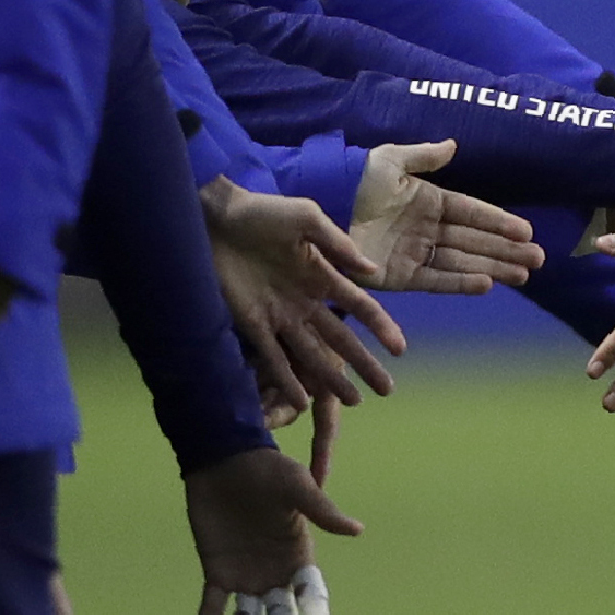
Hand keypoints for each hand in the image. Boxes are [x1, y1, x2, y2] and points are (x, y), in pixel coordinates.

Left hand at [185, 447, 357, 614]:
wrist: (225, 459)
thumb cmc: (268, 470)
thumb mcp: (297, 488)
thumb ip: (322, 512)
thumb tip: (357, 530)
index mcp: (299, 555)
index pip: (311, 593)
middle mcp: (275, 572)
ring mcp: (245, 575)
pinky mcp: (218, 572)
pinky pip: (211, 608)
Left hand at [202, 179, 405, 414]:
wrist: (215, 217)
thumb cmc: (263, 213)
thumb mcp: (307, 219)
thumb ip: (339, 244)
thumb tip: (371, 270)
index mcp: (322, 274)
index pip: (359, 306)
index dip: (380, 327)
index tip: (399, 349)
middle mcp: (305, 301)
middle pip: (340, 339)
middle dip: (363, 363)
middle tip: (386, 389)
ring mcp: (279, 315)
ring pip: (310, 354)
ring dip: (331, 378)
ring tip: (354, 401)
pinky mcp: (250, 324)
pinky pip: (272, 356)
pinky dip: (286, 379)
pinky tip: (301, 401)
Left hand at [350, 141, 544, 292]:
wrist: (323, 207)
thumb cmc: (357, 180)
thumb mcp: (391, 160)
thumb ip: (424, 156)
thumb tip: (454, 146)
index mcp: (429, 200)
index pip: (473, 212)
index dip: (499, 222)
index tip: (527, 231)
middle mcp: (428, 229)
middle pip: (475, 242)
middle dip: (507, 250)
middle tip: (538, 260)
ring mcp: (416, 254)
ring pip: (464, 263)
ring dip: (494, 268)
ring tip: (523, 276)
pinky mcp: (401, 277)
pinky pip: (437, 280)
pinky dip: (462, 284)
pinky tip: (488, 284)